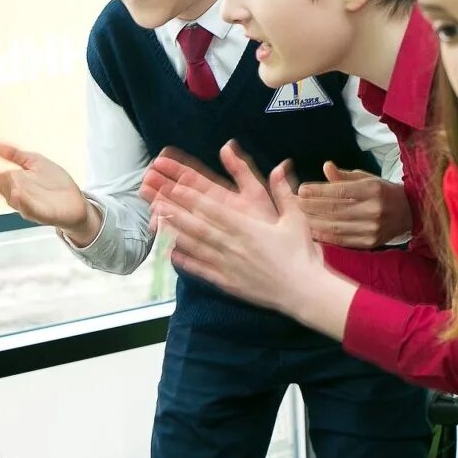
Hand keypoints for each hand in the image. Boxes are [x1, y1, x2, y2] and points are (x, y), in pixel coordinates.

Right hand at [0, 141, 91, 232]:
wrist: (76, 202)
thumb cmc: (54, 182)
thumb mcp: (34, 161)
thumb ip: (14, 154)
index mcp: (14, 182)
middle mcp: (17, 194)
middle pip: (1, 187)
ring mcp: (28, 205)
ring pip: (13, 198)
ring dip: (6, 188)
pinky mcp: (42, 214)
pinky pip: (30, 209)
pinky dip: (23, 202)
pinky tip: (17, 194)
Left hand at [142, 142, 326, 313]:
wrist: (304, 291)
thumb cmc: (301, 254)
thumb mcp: (295, 218)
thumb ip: (283, 192)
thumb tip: (281, 166)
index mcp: (248, 228)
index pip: (214, 209)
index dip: (193, 197)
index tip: (175, 186)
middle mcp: (234, 245)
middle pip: (197, 225)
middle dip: (174, 212)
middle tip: (154, 200)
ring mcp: (228, 265)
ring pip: (195, 246)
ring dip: (174, 233)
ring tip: (155, 222)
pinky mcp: (228, 283)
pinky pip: (201, 270)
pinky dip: (185, 262)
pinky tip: (170, 254)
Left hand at [297, 162, 412, 247]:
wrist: (410, 214)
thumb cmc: (383, 192)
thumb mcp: (368, 179)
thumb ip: (345, 176)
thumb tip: (326, 167)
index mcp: (373, 189)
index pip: (340, 191)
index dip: (319, 191)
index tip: (302, 189)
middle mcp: (374, 209)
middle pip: (335, 209)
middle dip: (311, 206)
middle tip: (295, 202)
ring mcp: (372, 228)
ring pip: (336, 226)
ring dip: (314, 221)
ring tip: (299, 216)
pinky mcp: (370, 243)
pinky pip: (341, 240)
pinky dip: (324, 236)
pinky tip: (311, 230)